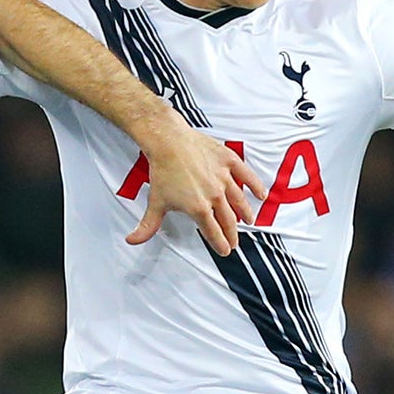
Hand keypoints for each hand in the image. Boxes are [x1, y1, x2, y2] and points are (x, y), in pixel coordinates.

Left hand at [128, 117, 266, 254]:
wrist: (168, 142)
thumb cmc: (162, 171)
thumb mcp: (155, 202)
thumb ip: (147, 226)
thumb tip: (132, 240)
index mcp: (199, 208)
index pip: (213, 232)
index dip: (220, 244)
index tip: (225, 251)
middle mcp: (215, 196)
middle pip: (228, 220)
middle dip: (232, 234)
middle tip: (234, 242)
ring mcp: (224, 178)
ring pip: (239, 200)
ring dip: (245, 213)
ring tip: (249, 221)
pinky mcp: (228, 161)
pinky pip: (246, 175)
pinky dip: (255, 186)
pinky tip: (261, 195)